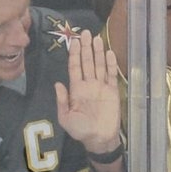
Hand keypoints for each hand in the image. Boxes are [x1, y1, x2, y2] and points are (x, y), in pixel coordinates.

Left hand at [54, 30, 123, 155]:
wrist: (99, 138)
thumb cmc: (80, 129)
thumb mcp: (65, 117)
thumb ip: (61, 100)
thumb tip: (58, 83)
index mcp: (76, 89)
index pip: (75, 67)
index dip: (75, 54)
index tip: (75, 41)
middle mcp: (88, 84)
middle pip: (87, 62)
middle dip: (86, 48)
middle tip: (85, 33)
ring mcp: (101, 87)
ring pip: (99, 65)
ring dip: (98, 52)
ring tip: (97, 38)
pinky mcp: (113, 91)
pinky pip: (112, 75)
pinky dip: (111, 64)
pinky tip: (109, 53)